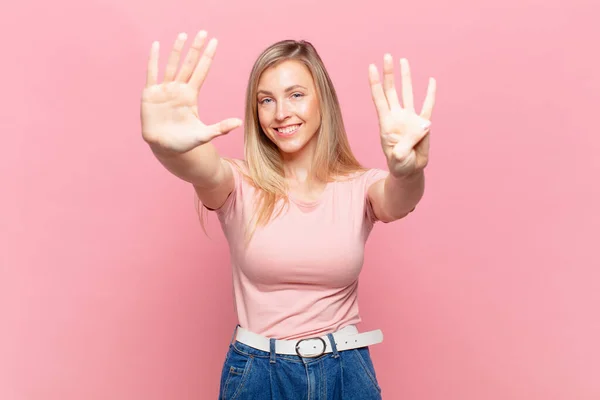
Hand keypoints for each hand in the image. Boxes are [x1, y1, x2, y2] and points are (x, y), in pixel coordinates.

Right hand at [141, 31, 241, 153]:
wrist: (164, 148)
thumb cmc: (184, 142)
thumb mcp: (204, 135)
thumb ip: (220, 128)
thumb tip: (240, 122)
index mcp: (191, 96)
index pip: (201, 71)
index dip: (207, 57)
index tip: (214, 42)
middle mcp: (178, 89)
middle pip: (189, 64)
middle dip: (195, 48)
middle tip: (203, 32)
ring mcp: (164, 90)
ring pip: (171, 65)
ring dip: (177, 51)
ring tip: (183, 35)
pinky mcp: (150, 94)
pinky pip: (152, 73)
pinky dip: (154, 60)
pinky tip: (156, 45)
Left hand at [369, 55, 436, 177]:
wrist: (409, 171)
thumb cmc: (399, 166)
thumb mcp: (398, 159)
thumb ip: (406, 146)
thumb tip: (424, 126)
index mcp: (386, 124)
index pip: (379, 99)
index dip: (375, 83)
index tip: (371, 67)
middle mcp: (397, 117)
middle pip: (391, 90)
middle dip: (389, 73)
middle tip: (387, 56)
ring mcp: (409, 118)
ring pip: (407, 93)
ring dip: (405, 77)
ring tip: (402, 60)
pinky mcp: (423, 124)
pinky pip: (427, 106)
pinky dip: (430, 94)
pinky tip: (431, 81)